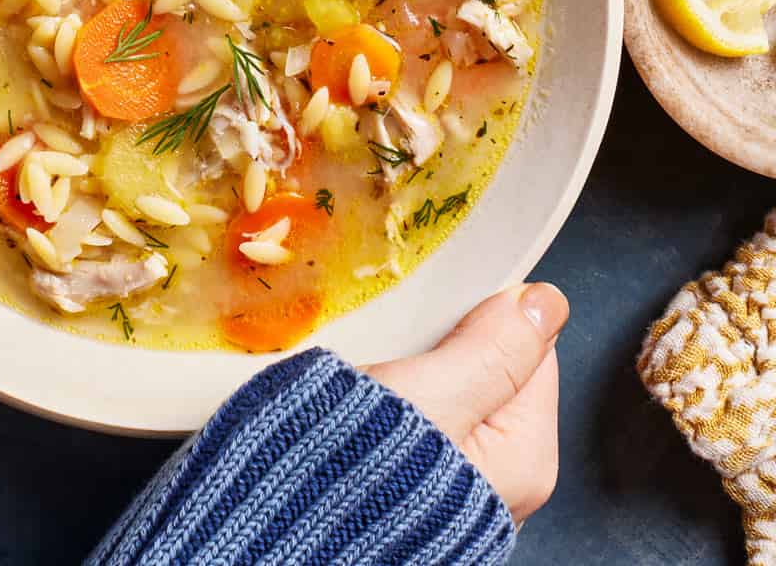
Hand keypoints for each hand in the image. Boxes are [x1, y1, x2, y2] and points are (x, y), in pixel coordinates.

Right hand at [366, 282, 567, 523]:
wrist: (284, 530)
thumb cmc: (358, 474)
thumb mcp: (431, 399)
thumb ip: (494, 351)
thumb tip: (549, 303)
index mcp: (526, 459)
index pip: (530, 350)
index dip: (486, 319)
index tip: (439, 316)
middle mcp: (503, 478)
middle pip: (489, 368)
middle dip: (445, 344)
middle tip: (399, 345)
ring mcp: (458, 482)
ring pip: (448, 386)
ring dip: (411, 365)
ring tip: (374, 371)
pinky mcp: (417, 481)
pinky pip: (418, 415)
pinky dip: (393, 396)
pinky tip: (364, 398)